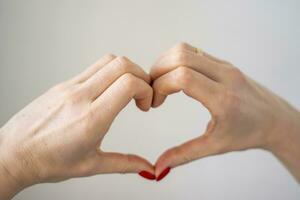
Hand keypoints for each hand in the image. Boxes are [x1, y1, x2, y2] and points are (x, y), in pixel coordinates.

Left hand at [0, 55, 154, 198]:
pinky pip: (93, 68)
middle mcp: (80, 97)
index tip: (145, 103)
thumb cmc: (47, 161)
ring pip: (107, 61)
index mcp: (91, 118)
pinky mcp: (63, 84)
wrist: (14, 153)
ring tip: (126, 90)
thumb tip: (146, 168)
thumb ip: (125, 163)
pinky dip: (109, 73)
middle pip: (121, 64)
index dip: (146, 89)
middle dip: (141, 76)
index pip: (128, 84)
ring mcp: (70, 87)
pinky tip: (108, 91)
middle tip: (142, 93)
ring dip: (125, 71)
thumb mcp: (91, 165)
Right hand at [151, 43, 299, 181]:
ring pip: (185, 49)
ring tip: (160, 83)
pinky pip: (193, 51)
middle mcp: (225, 76)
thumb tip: (158, 168)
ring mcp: (225, 66)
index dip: (161, 86)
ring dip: (165, 63)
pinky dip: (176, 61)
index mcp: (223, 99)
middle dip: (157, 72)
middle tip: (153, 91)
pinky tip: (174, 78)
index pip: (184, 77)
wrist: (275, 120)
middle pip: (181, 57)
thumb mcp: (215, 146)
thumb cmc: (249, 133)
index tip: (156, 102)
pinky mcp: (223, 63)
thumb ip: (184, 155)